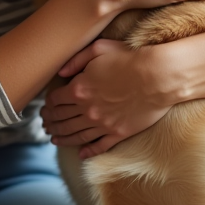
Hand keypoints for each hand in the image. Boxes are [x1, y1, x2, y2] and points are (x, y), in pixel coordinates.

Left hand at [41, 39, 172, 158]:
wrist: (158, 76)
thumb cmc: (130, 58)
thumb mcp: (99, 49)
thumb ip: (76, 60)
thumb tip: (60, 73)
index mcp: (79, 89)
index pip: (55, 101)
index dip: (48, 106)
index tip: (46, 108)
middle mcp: (87, 110)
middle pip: (62, 120)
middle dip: (51, 123)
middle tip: (45, 126)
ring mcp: (102, 124)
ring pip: (76, 135)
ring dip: (62, 138)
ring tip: (55, 140)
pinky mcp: (118, 133)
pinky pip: (99, 146)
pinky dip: (88, 152)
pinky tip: (81, 155)